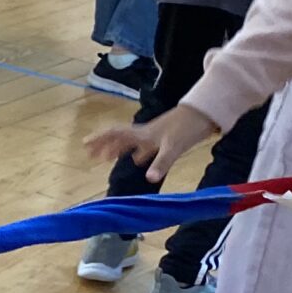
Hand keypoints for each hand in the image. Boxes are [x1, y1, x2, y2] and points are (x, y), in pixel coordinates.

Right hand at [89, 105, 216, 181]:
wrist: (207, 112)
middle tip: (88, 153)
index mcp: (144, 134)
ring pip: (130, 142)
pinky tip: (138, 160)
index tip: (84, 144)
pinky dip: (137, 153)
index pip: (116, 134)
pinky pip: (145, 146)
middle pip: (118, 138)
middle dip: (102, 145)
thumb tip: (149, 179)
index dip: (100, 139)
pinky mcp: (165, 138)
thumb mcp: (174, 147)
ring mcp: (155, 136)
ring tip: (106, 158)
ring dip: (116, 149)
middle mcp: (146, 133)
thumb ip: (161, 163)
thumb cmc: (189, 128)